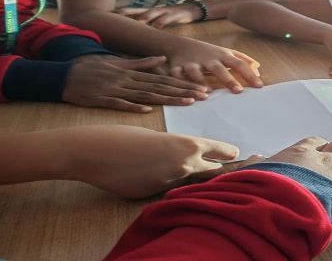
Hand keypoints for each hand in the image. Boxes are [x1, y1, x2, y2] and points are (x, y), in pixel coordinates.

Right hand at [62, 56, 209, 111]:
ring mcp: (115, 90)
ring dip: (167, 98)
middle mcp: (128, 80)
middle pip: (161, 87)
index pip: (164, 79)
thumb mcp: (118, 63)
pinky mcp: (102, 99)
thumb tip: (162, 59)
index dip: (183, 83)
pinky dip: (133, 106)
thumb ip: (141, 63)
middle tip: (204, 96)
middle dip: (183, 91)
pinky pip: (120, 103)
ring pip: (146, 95)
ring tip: (187, 102)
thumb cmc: (92, 69)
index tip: (200, 88)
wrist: (64, 75)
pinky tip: (147, 110)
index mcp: (132, 73)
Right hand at [63, 125, 240, 198]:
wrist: (94, 153)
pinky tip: (160, 181)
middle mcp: (184, 166)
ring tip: (198, 176)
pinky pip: (169, 191)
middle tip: (230, 167)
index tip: (238, 154)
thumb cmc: (123, 137)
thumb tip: (185, 156)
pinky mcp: (154, 196)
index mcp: (187, 145)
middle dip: (222, 170)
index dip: (229, 153)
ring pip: (192, 183)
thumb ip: (176, 147)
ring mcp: (170, 184)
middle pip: (215, 172)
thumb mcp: (158, 136)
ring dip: (194, 180)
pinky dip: (170, 187)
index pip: (220, 151)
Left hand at [117, 4, 200, 27]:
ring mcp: (163, 11)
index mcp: (147, 12)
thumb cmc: (170, 17)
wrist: (189, 10)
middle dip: (126, 14)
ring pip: (151, 13)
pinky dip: (160, 23)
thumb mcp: (157, 20)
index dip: (119, 13)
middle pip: (137, 11)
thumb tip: (131, 34)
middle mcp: (153, 10)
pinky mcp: (174, 15)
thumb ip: (146, 25)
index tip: (105, 17)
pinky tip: (156, 27)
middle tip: (114, 19)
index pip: (130, 11)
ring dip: (143, 18)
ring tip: (135, 24)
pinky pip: (166, 19)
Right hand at [166, 40, 262, 92]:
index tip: (259, 86)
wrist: (181, 45)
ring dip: (201, 81)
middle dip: (228, 79)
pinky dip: (179, 83)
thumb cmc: (209, 53)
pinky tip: (184, 92)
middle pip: (219, 69)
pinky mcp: (177, 68)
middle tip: (238, 91)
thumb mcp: (227, 53)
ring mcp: (192, 63)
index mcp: (223, 56)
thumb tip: (258, 68)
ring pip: (195, 72)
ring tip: (208, 92)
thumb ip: (243, 60)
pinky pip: (176, 76)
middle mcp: (208, 59)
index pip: (239, 65)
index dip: (249, 74)